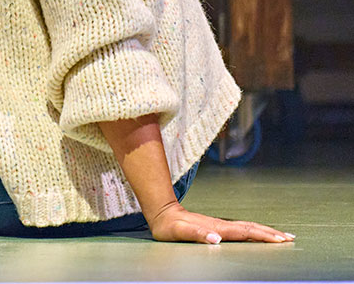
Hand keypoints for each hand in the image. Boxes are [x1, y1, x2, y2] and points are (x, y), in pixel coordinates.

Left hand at [146, 200, 293, 243]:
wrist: (162, 213)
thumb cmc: (170, 226)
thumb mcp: (179, 232)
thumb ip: (196, 235)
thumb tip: (216, 238)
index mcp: (217, 228)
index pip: (245, 232)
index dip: (262, 236)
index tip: (280, 240)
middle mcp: (221, 225)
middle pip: (251, 228)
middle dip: (271, 234)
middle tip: (291, 239)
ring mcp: (220, 225)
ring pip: (248, 228)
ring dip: (266, 232)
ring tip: (283, 236)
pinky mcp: (218, 227)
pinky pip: (242, 230)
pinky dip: (255, 232)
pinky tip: (260, 235)